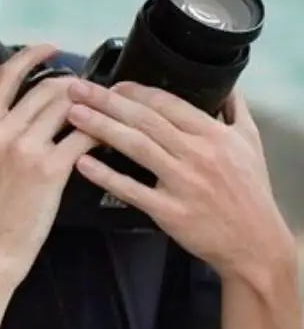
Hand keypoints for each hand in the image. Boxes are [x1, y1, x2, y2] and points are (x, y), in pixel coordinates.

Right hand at [0, 45, 97, 292]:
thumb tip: (25, 117)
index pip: (5, 76)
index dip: (30, 56)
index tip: (50, 48)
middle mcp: (1, 130)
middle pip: (46, 89)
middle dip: (76, 87)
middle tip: (94, 93)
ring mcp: (25, 148)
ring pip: (67, 107)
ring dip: (93, 105)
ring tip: (108, 110)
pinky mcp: (49, 170)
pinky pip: (83, 137)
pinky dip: (101, 132)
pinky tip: (111, 135)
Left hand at [65, 79, 294, 279]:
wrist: (256, 245)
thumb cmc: (251, 193)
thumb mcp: (251, 143)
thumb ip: (236, 110)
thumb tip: (226, 85)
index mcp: (213, 134)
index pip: (167, 104)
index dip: (135, 92)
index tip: (112, 84)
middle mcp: (197, 154)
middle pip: (144, 120)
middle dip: (106, 100)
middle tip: (76, 89)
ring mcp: (182, 183)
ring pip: (135, 147)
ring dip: (100, 127)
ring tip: (73, 114)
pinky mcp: (170, 212)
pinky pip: (132, 190)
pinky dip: (106, 176)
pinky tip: (82, 163)